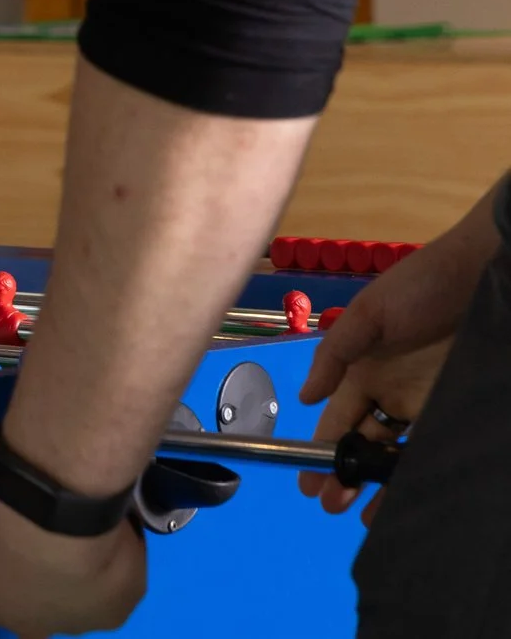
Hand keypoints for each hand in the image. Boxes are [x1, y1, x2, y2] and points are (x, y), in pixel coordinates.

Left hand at [0, 462, 145, 638]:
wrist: (59, 511)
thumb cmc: (3, 503)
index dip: (4, 561)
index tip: (14, 535)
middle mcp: (32, 626)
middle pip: (39, 609)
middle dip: (46, 581)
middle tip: (53, 540)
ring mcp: (79, 623)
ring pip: (82, 602)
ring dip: (85, 575)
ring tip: (87, 530)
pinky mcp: (119, 611)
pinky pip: (118, 586)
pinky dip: (117, 563)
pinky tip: (112, 532)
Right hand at [293, 201, 494, 515]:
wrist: (482, 274)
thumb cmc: (421, 287)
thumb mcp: (369, 313)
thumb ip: (335, 353)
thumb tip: (306, 397)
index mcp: (365, 371)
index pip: (338, 419)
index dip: (323, 449)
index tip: (308, 480)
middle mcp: (393, 392)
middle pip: (364, 443)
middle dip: (345, 474)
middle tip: (330, 504)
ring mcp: (426, 403)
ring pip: (397, 453)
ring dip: (378, 482)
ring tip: (362, 514)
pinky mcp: (456, 407)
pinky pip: (434, 445)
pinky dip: (418, 472)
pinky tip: (405, 494)